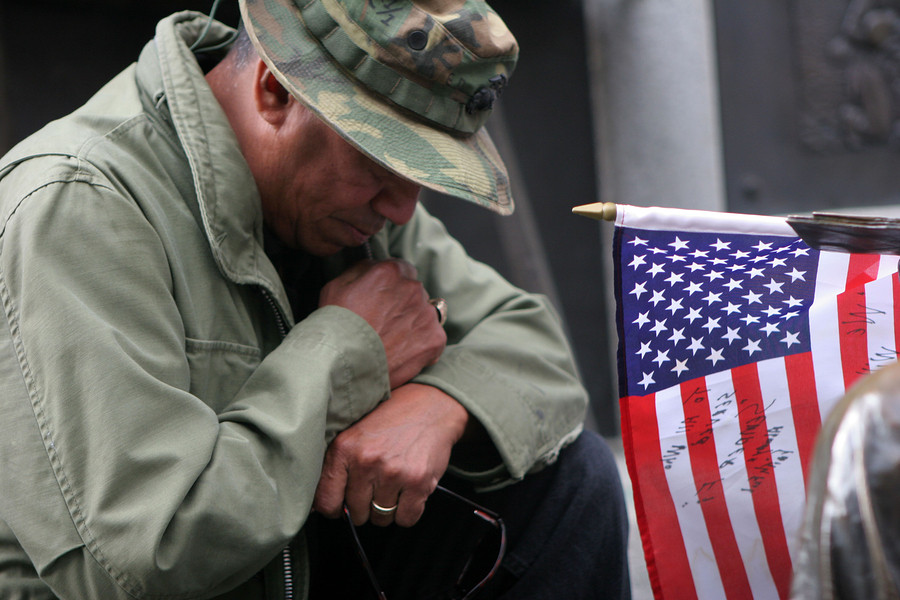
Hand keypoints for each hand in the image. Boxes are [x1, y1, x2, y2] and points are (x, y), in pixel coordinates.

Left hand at [313, 384, 468, 526]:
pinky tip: (409, 491)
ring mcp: (393, 473)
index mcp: (344, 448)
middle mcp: (366, 461)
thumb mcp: (355, 433)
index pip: (326, 501)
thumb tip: (320, 506)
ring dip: (387, 509)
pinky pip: (406, 519)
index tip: (343, 505)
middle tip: (376, 487)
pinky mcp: (418, 482)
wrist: (431, 405)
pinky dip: (408, 512)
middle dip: (366, 506)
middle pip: (356, 513)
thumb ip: (336, 466)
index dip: (335, 508)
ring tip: (394, 485)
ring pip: (381, 518)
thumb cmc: (392, 419)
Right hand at [319, 259, 446, 388]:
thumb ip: (361, 270)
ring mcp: (427, 314)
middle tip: (384, 322)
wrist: (343, 362)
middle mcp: (413, 288)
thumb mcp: (337, 286)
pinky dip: (422, 346)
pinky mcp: (434, 339)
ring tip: (393, 341)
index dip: (392, 286)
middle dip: (403, 304)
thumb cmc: (335, 325)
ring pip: (426, 314)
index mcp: (391, 272)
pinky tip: (402, 353)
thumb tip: (374, 266)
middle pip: (415, 292)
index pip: (403, 270)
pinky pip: (434, 338)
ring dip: (414, 323)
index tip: (384, 299)